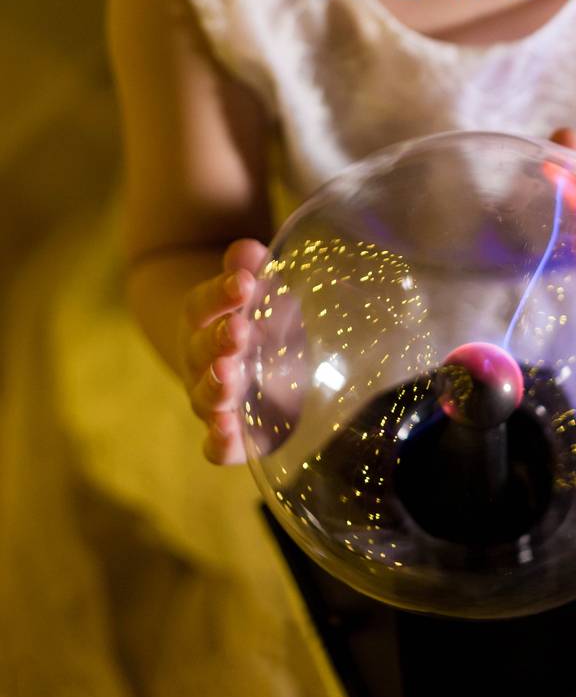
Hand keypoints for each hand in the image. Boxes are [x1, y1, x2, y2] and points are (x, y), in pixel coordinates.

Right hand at [178, 237, 268, 464]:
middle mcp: (200, 361)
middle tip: (238, 331)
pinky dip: (218, 443)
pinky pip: (218, 446)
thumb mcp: (254, 287)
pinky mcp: (234, 433)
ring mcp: (212, 397)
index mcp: (204, 320)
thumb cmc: (253, 313)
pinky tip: (226, 433)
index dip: (219, 294)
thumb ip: (252, 268)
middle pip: (201, 351)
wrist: (231, 355)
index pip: (202, 305)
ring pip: (205, 397)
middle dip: (219, 341)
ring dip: (216, 387)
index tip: (244, 283)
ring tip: (228, 377)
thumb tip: (248, 250)